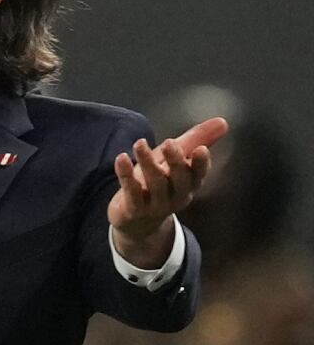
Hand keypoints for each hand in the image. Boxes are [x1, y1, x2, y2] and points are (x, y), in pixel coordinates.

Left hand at [107, 117, 228, 267]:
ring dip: (147, 162)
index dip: (201, 163)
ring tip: (140, 143)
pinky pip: (131, 193)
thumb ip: (196, 140)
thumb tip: (223, 121)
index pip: (198, 174)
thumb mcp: (174, 160)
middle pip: (179, 180)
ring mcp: (155, 205)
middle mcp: (175, 196)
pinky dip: (126, 175)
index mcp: (189, 184)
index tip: (201, 149)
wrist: (137, 223)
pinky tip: (121, 158)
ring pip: (154, 184)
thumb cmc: (158, 184)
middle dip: (176, 161)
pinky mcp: (133, 209)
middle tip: (169, 142)